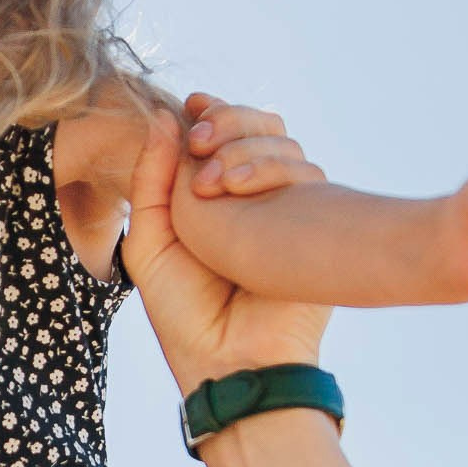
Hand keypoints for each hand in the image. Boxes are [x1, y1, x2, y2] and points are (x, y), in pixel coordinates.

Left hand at [126, 100, 333, 396]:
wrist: (231, 362)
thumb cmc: (185, 315)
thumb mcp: (150, 245)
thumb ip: (151, 181)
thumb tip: (163, 116)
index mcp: (218, 200)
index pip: (224, 136)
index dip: (212, 113)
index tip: (190, 104)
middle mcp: (258, 200)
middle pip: (259, 128)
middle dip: (229, 120)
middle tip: (200, 136)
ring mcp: (290, 209)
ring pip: (285, 144)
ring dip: (245, 144)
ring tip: (214, 178)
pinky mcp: (317, 224)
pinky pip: (308, 174)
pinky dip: (273, 166)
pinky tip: (237, 187)